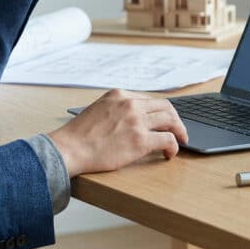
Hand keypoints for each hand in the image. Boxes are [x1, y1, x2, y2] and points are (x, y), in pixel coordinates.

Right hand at [48, 89, 188, 177]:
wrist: (69, 148)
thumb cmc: (79, 135)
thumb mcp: (98, 109)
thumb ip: (117, 109)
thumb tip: (132, 120)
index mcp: (119, 95)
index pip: (149, 100)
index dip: (161, 111)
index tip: (165, 120)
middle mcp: (130, 104)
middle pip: (165, 107)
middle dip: (176, 119)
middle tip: (180, 130)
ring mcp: (136, 121)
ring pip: (171, 121)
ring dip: (179, 131)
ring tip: (181, 141)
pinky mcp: (140, 140)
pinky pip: (168, 140)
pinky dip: (174, 146)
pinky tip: (170, 153)